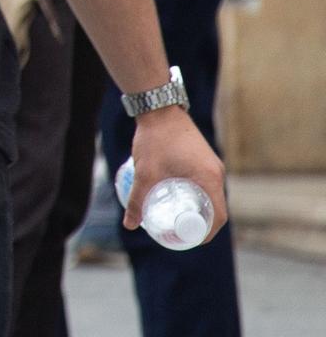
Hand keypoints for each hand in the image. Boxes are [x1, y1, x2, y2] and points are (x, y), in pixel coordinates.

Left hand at [124, 106, 226, 238]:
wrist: (159, 107)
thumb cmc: (155, 139)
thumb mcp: (145, 172)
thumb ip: (137, 199)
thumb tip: (129, 224)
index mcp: (210, 179)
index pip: (218, 216)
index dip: (207, 233)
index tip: (190, 240)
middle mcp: (216, 172)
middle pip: (215, 207)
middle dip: (200, 223)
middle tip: (180, 231)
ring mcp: (211, 164)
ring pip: (210, 194)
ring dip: (198, 207)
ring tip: (177, 216)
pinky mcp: (203, 158)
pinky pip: (205, 182)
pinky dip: (196, 194)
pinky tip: (179, 197)